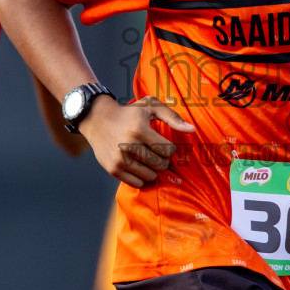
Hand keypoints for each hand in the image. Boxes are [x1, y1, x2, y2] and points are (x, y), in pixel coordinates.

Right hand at [79, 94, 194, 188]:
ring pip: (151, 177)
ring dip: (152, 169)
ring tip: (145, 158)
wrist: (98, 120)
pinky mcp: (112, 169)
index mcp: (139, 129)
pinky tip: (137, 165)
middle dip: (162, 160)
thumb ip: (173, 117)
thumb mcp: (150, 106)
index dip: (169, 148)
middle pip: (161, 165)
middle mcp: (128, 145)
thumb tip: (192, 130)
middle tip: (155, 152)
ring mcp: (119, 159)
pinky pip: (138, 184)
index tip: (161, 143)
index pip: (169, 151)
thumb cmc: (129, 113)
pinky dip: (141, 177)